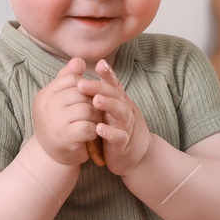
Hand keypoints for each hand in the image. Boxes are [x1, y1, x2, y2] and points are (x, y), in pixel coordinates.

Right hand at [30, 57, 102, 166]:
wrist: (52, 157)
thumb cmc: (59, 125)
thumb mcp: (60, 100)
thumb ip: (68, 79)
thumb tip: (79, 60)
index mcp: (44, 95)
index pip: (71, 78)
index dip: (84, 87)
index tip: (85, 98)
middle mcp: (46, 106)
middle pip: (81, 93)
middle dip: (92, 102)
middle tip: (92, 113)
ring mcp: (55, 121)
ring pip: (87, 109)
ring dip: (95, 117)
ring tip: (92, 123)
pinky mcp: (66, 137)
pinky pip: (89, 126)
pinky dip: (94, 130)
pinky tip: (90, 134)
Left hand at [76, 59, 150, 174]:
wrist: (136, 155)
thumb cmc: (118, 127)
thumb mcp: (111, 108)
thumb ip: (102, 92)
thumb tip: (91, 72)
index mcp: (119, 101)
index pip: (113, 85)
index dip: (108, 74)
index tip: (99, 64)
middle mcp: (124, 110)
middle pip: (115, 95)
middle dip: (99, 88)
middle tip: (82, 84)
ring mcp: (125, 126)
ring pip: (120, 113)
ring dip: (109, 105)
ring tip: (96, 101)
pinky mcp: (123, 144)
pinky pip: (119, 137)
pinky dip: (110, 132)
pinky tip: (99, 129)